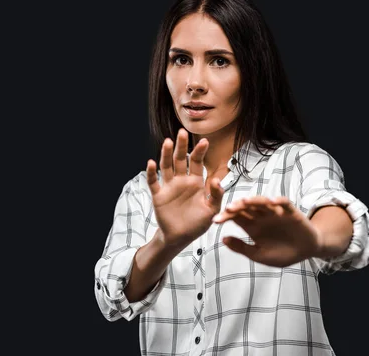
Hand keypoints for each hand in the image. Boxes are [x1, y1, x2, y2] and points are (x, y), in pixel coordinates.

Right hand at [146, 129, 223, 248]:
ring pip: (166, 166)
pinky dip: (151, 173)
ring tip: (168, 142)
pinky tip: (151, 163)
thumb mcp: (212, 210)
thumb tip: (217, 179)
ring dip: (166, 155)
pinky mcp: (158, 195)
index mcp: (196, 182)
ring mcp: (169, 187)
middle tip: (182, 132)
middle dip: (181, 146)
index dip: (200, 152)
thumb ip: (215, 195)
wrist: (180, 237)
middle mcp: (181, 181)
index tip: (204, 141)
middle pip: (180, 159)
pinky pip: (153, 182)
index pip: (197, 162)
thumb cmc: (197, 223)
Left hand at [212, 196, 321, 266]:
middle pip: (246, 207)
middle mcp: (261, 216)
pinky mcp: (290, 211)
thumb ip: (242, 248)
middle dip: (237, 207)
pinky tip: (272, 201)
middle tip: (228, 209)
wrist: (306, 252)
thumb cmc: (282, 253)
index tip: (215, 221)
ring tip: (245, 202)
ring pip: (262, 202)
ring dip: (254, 201)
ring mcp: (275, 212)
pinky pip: (284, 203)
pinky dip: (279, 201)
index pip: (235, 217)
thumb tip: (223, 239)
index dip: (225, 217)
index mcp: (252, 226)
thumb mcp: (260, 254)